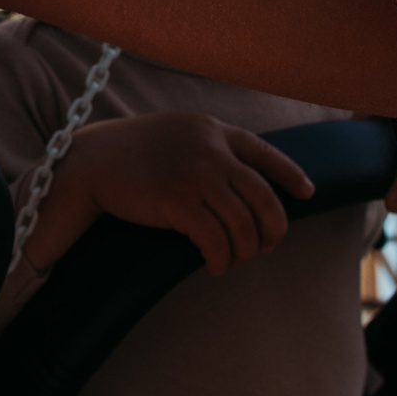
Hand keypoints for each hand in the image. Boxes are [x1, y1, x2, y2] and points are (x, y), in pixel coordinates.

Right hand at [25, 113, 315, 275]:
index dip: (290, 175)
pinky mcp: (178, 201)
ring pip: (243, 225)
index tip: (307, 192)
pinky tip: (212, 266)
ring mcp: (196, 174)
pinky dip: (220, 259)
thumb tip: (235, 175)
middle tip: (265, 246)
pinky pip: (216, 240)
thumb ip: (205, 145)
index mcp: (212, 129)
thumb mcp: (175, 134)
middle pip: (264, 197)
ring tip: (232, 261)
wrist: (89, 162)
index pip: (265, 152)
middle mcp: (211, 149)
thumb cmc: (128, 153)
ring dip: (244, 251)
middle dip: (272, 229)